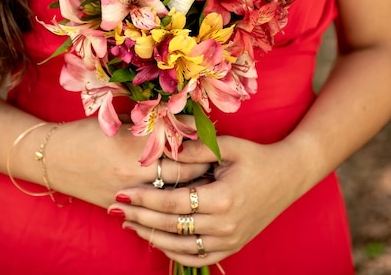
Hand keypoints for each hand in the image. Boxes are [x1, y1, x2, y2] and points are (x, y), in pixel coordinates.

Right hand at [47, 118, 210, 208]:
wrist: (52, 157)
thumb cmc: (86, 132)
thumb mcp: (120, 122)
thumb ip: (152, 125)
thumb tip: (184, 122)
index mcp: (136, 146)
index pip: (182, 148)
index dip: (202, 145)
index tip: (217, 140)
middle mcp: (134, 173)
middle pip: (183, 174)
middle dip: (204, 169)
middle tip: (221, 164)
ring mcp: (128, 194)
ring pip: (171, 195)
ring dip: (190, 189)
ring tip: (208, 181)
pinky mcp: (119, 208)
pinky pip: (153, 210)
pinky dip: (169, 203)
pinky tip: (181, 198)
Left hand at [107, 136, 302, 266]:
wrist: (288, 176)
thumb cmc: (257, 157)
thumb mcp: (228, 147)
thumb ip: (195, 150)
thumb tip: (164, 150)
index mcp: (222, 198)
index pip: (172, 204)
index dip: (144, 199)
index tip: (122, 193)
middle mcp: (224, 225)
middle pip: (171, 226)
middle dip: (140, 217)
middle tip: (116, 209)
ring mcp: (229, 240)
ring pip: (180, 246)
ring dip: (152, 236)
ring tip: (131, 225)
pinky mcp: (233, 246)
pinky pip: (197, 258)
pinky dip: (175, 253)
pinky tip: (158, 241)